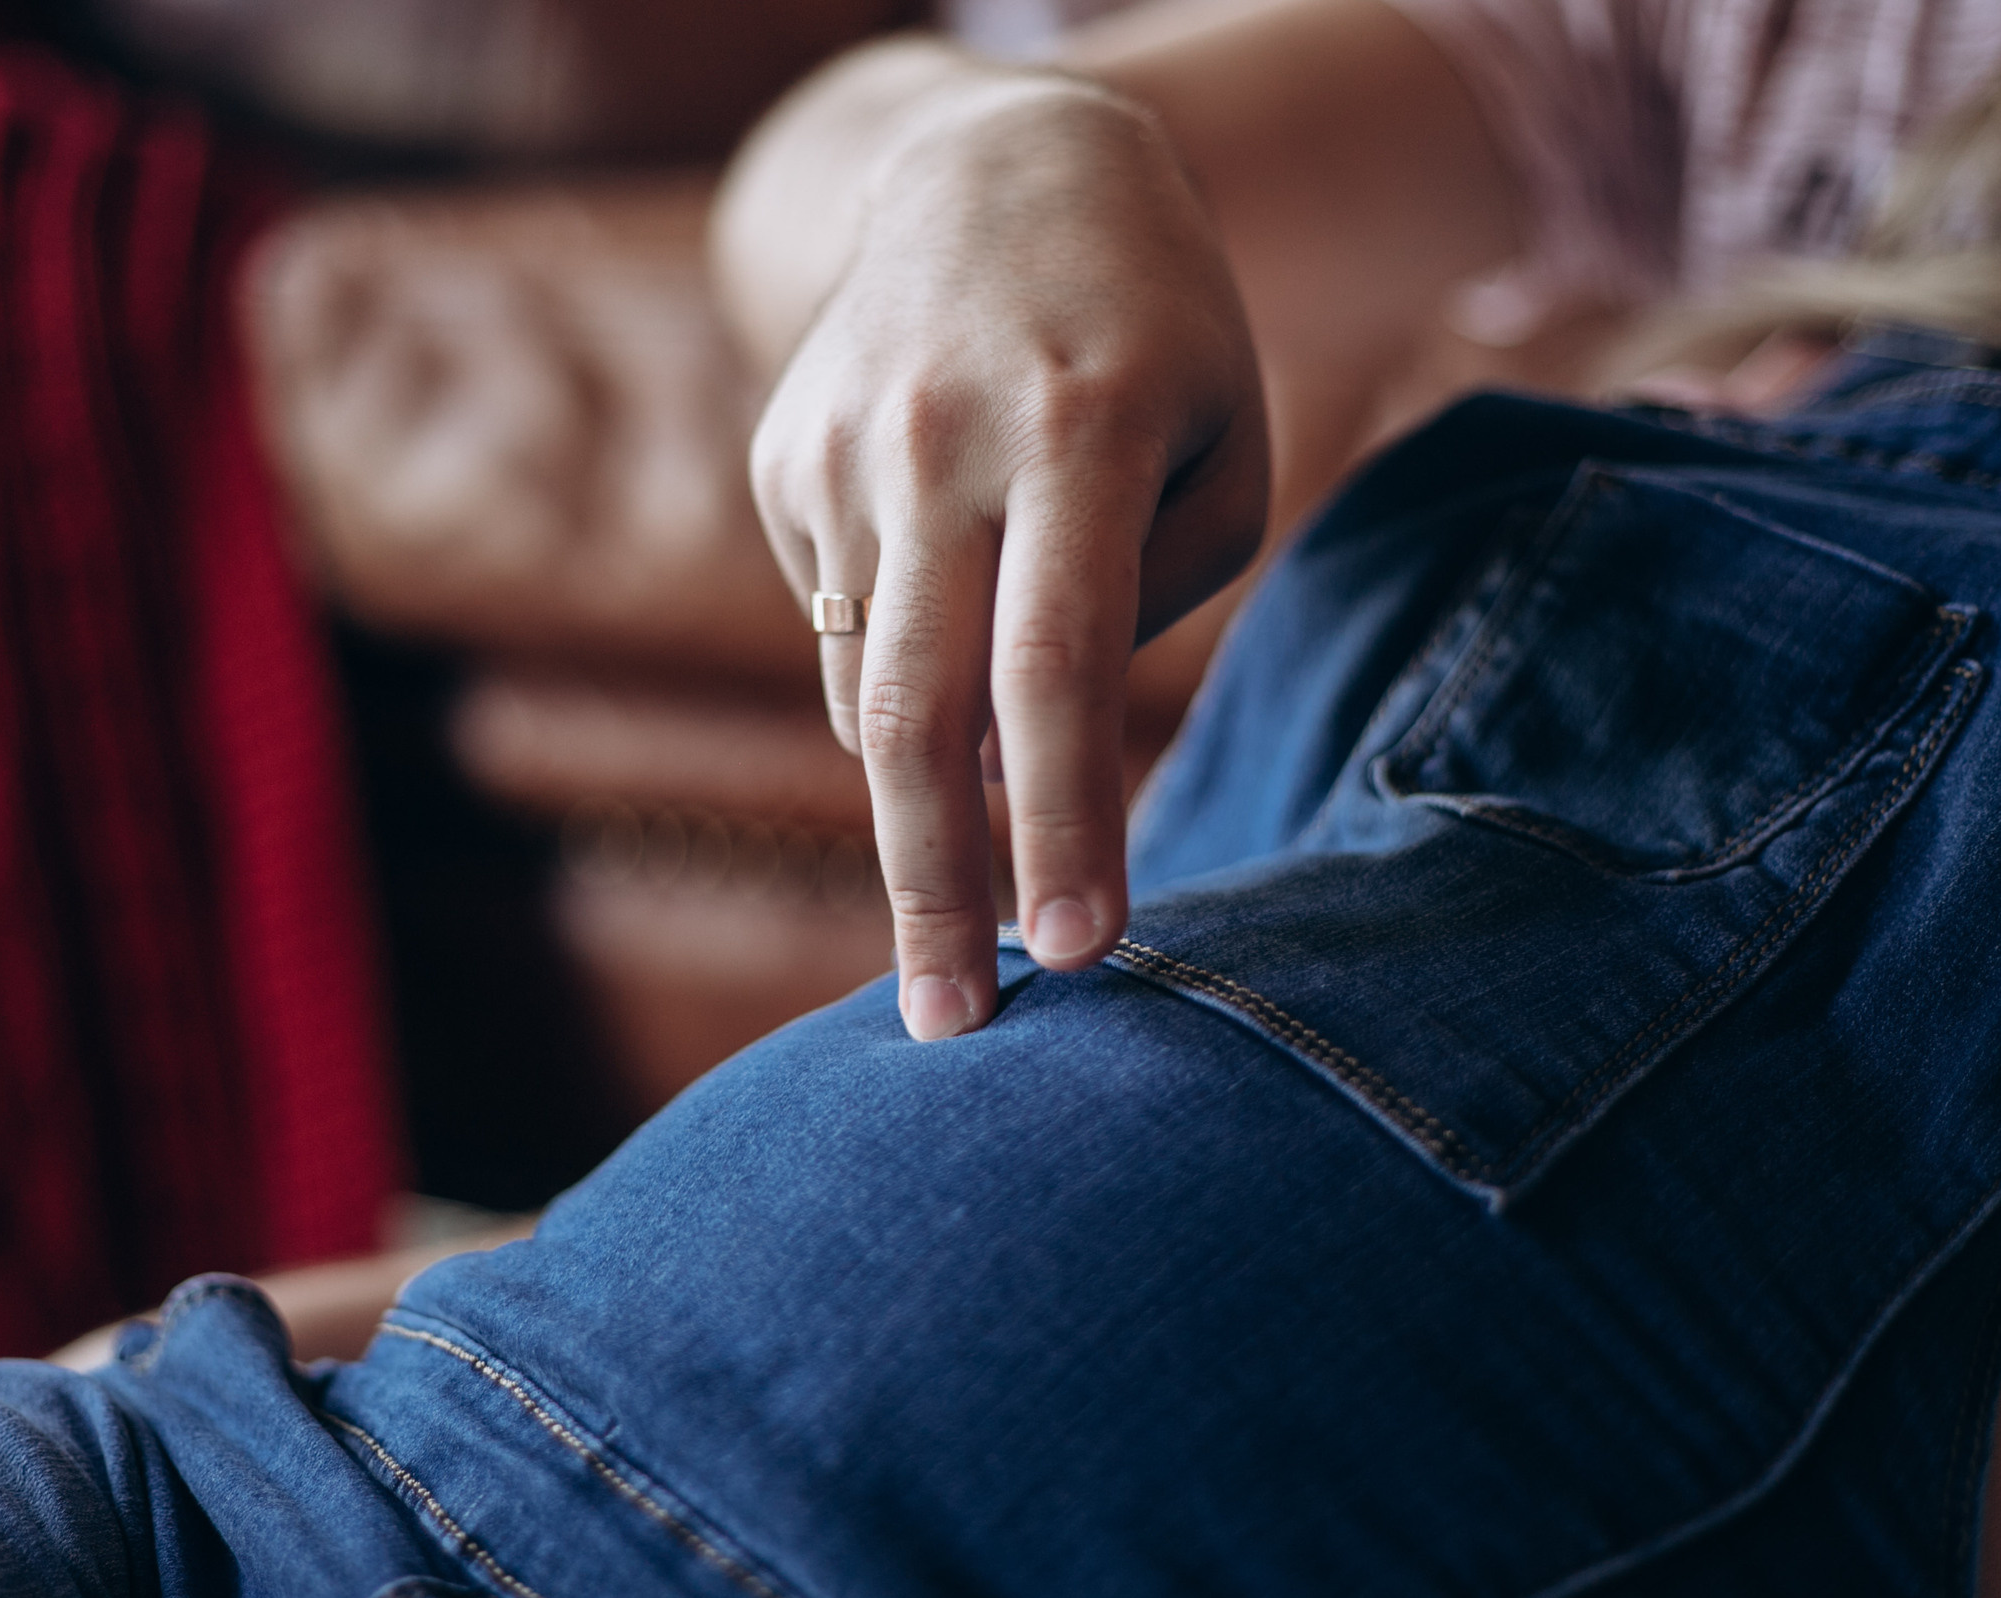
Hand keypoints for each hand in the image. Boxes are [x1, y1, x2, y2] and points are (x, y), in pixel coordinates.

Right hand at [745, 74, 1266, 1037]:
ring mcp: (838, 451)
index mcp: (1082, 427)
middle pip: (913, 711)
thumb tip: (1035, 759)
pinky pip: (839, 631)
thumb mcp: (1219, 448)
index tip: (1078, 954)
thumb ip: (1149, 605)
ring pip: (864, 689)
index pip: (1060, 665)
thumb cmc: (1158, 338)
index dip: (1064, 820)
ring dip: (922, 804)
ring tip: (976, 852)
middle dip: (930, 888)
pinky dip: (898, 686)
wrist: (998, 167)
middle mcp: (938, 442)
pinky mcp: (781, 465)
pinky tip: (947, 639)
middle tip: (949, 1027)